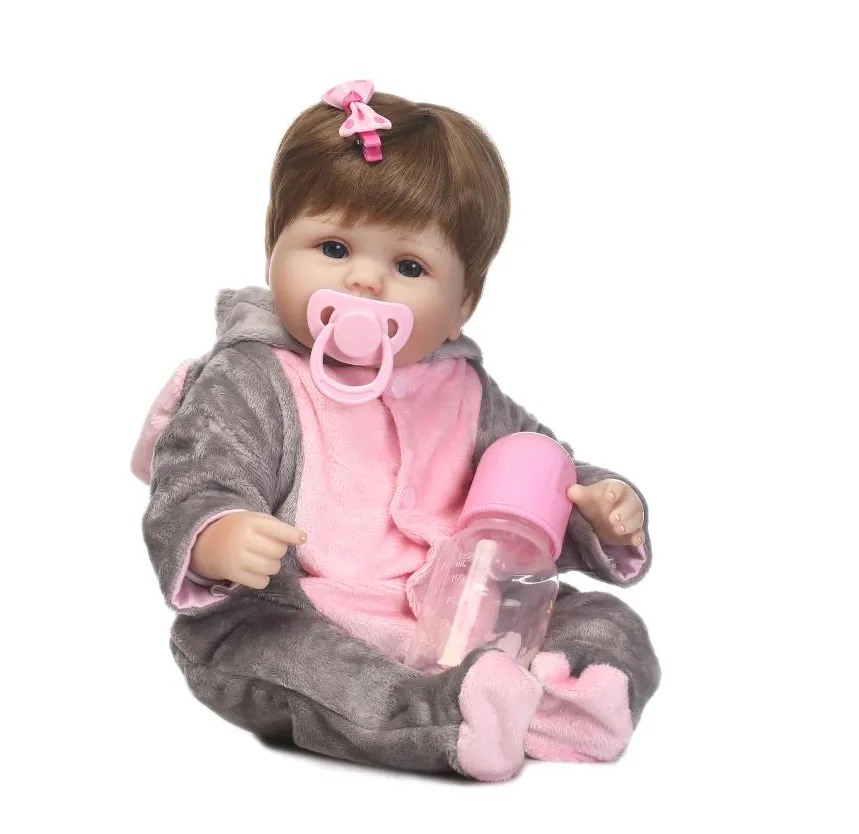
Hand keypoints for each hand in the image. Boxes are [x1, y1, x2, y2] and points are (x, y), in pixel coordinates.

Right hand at [190, 511, 306, 589]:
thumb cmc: (238, 529)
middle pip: (279, 551)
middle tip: (269, 548)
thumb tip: (301, 538)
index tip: (302, 538)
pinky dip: (263, 578)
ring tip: (262, 559)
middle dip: (279, 551)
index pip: (280, 530)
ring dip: (272, 565)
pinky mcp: (234, 575)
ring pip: (273, 568)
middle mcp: (245, 540)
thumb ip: (276, 526)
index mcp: (251, 523)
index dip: (294, 535)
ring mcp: (239, 559)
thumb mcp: (253, 519)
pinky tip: (255, 570)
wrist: (206, 542)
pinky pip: (262, 582)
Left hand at [566, 478, 644, 546]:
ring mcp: (632, 517)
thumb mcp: (586, 496)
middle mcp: (628, 502)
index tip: (609, 496)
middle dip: (623, 512)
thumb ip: (578, 493)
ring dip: (629, 525)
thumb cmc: (595, 501)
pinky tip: (635, 541)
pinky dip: (639, 537)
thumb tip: (569, 491)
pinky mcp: (633, 532)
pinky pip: (640, 534)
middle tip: (612, 519)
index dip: (614, 491)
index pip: (618, 487)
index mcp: (616, 489)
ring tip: (618, 529)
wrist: (602, 514)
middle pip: (631, 505)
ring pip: (636, 520)